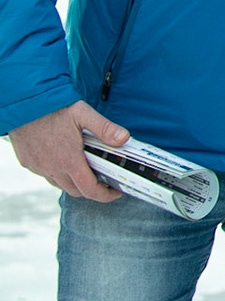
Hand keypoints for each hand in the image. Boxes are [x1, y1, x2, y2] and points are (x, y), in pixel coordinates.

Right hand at [8, 102, 126, 201]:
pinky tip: (65, 160)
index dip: (105, 195)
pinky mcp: (28, 163)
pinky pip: (46, 175)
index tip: (115, 192)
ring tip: (87, 169)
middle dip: (93, 189)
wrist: (24, 105)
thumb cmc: (54, 108)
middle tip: (104, 179)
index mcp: (69, 160)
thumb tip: (124, 139)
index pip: (89, 190)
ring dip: (75, 182)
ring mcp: (38, 167)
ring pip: (60, 184)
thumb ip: (105, 128)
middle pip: (76, 190)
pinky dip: (59, 174)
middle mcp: (52, 168)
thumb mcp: (84, 114)